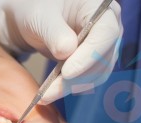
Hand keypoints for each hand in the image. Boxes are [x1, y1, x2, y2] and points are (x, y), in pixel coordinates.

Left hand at [0, 0, 122, 102]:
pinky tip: (48, 93)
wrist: (32, 19)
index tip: (67, 73)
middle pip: (102, 59)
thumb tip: (66, 52)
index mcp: (101, 8)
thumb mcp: (41, 17)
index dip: (89, 55)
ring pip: (94, 75)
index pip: (106, 34)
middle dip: (75, 78)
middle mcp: (108, 29)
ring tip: (44, 96)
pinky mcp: (92, 63)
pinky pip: (86, 80)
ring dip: (70, 87)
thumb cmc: (37, 9)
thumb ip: (54, 32)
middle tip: (48, 92)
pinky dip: (67, 88)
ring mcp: (102, 48)